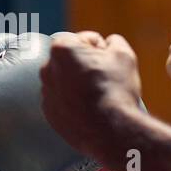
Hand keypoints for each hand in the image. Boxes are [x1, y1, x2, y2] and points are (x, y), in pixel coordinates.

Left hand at [40, 31, 142, 162]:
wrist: (110, 130)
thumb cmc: (115, 90)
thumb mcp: (123, 55)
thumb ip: (113, 41)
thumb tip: (109, 43)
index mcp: (61, 49)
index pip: (84, 40)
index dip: (101, 49)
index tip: (108, 62)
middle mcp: (47, 70)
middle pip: (72, 60)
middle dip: (86, 66)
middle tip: (105, 79)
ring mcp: (47, 93)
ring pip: (67, 82)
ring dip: (79, 85)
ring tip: (98, 96)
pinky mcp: (50, 114)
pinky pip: (63, 101)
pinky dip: (74, 103)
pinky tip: (90, 109)